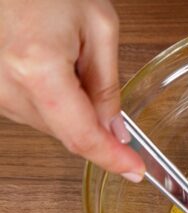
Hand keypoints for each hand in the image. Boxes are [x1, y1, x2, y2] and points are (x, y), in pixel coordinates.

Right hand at [0, 0, 143, 180]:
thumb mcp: (99, 27)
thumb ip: (107, 84)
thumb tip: (115, 129)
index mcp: (38, 69)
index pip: (81, 136)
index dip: (112, 159)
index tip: (135, 170)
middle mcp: (6, 84)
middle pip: (65, 132)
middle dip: (94, 121)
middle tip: (96, 75)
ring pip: (48, 124)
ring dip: (70, 107)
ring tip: (65, 55)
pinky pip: (28, 110)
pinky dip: (50, 98)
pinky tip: (50, 62)